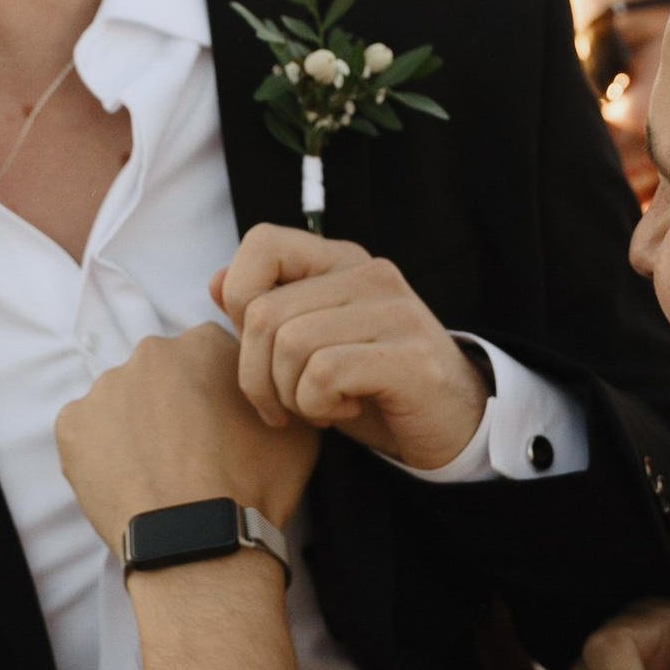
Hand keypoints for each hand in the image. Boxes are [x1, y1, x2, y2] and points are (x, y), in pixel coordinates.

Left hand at [56, 321, 317, 556]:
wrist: (199, 541)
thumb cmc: (254, 487)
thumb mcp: (297, 430)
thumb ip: (276, 392)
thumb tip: (273, 391)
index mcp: (204, 344)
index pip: (208, 354)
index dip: (214, 390)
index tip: (219, 424)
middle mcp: (150, 353)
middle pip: (160, 375)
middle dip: (170, 404)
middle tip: (187, 452)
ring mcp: (105, 387)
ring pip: (120, 403)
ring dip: (135, 428)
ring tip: (158, 474)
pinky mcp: (72, 424)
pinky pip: (86, 433)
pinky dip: (101, 453)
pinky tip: (128, 482)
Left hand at [213, 227, 486, 471]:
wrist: (453, 426)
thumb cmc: (372, 387)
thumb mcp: (311, 346)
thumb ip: (268, 310)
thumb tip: (215, 282)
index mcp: (340, 261)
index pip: (261, 243)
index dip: (239, 298)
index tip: (259, 351)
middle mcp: (369, 273)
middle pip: (262, 312)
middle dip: (256, 375)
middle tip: (284, 405)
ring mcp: (394, 310)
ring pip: (289, 344)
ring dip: (291, 395)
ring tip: (320, 407)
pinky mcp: (408, 355)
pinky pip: (323, 374)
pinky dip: (319, 406)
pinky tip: (346, 411)